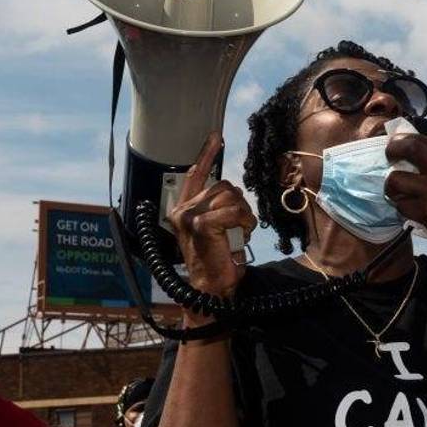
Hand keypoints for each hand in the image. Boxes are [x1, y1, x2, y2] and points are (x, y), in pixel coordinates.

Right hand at [168, 133, 257, 298]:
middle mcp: (182, 211)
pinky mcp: (201, 225)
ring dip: (243, 214)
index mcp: (182, 211)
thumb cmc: (216, 261)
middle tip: (238, 226)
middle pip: (221, 186)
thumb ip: (215, 209)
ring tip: (238, 232)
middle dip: (238, 204)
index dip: (206, 156)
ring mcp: (190, 217)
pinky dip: (244, 222)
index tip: (215, 138)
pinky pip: (233, 211)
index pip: (194, 176)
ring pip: (229, 197)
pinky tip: (241, 234)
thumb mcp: (214, 229)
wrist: (211, 289)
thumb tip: (229, 192)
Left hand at [384, 130, 426, 253]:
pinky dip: (402, 209)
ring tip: (397, 192)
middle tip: (388, 158)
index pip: (420, 139)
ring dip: (391, 187)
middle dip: (392, 151)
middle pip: (409, 148)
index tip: (394, 144)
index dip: (401, 139)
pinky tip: (411, 210)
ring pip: (396, 180)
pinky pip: (401, 206)